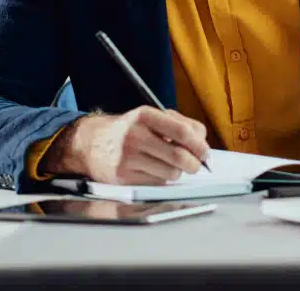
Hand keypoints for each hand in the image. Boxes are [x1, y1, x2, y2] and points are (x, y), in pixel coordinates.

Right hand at [40, 106, 209, 184]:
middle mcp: (135, 135)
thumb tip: (203, 143)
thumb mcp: (152, 117)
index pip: (181, 131)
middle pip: (178, 156)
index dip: (199, 144)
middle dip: (194, 164)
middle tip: (196, 165)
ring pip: (169, 173)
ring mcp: (128, 157)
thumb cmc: (131, 130)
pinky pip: (156, 183)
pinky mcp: (123, 177)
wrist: (94, 143)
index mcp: (146, 116)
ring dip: (178, 173)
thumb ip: (180, 124)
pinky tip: (156, 171)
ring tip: (172, 166)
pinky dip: (163, 180)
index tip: (205, 152)